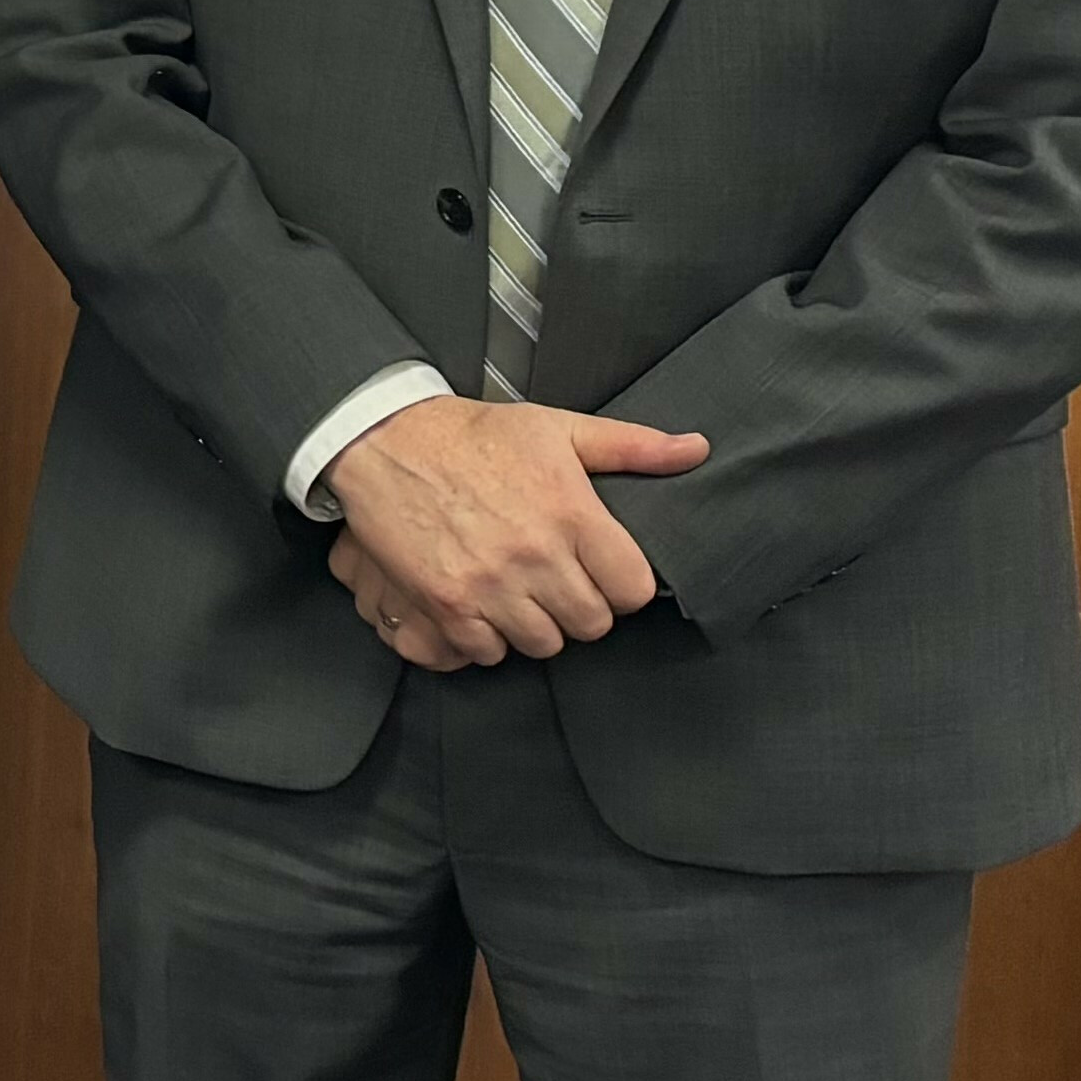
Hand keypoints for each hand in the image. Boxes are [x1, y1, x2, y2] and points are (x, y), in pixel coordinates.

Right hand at [317, 395, 707, 667]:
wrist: (385, 441)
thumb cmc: (473, 435)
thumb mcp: (557, 428)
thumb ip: (631, 446)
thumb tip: (695, 451)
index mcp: (572, 513)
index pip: (632, 590)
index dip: (622, 586)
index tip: (602, 573)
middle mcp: (536, 555)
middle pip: (591, 624)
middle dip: (581, 608)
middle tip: (558, 585)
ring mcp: (490, 585)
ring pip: (543, 644)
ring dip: (535, 626)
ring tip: (520, 596)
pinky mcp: (448, 604)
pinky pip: (489, 652)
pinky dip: (488, 638)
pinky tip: (483, 607)